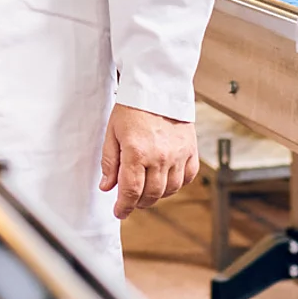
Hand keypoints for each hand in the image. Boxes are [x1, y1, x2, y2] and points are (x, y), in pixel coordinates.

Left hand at [99, 104, 197, 218]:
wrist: (157, 87)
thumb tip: (106, 187)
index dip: (124, 206)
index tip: (119, 212)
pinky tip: (165, 179)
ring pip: (170, 190)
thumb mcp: (112, 131)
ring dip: (156, 195)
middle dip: (138, 202)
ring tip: (146, 188)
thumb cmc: (132, 107)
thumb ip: (110, 161)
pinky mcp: (190, 150)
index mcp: (136, 152)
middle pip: (151, 195)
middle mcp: (159, 157)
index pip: (131, 191)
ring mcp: (177, 155)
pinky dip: (176, 184)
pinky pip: (186, 178)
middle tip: (130, 200)